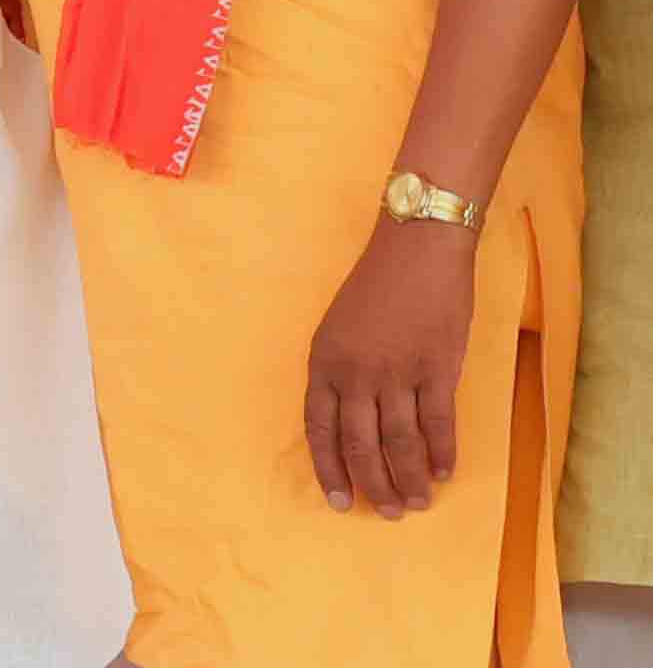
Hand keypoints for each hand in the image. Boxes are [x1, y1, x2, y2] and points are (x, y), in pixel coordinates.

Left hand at [304, 217, 477, 518]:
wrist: (416, 250)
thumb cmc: (376, 287)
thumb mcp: (339, 327)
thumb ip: (341, 372)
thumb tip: (353, 423)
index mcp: (324, 361)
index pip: (319, 428)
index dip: (329, 468)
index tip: (339, 500)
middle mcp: (356, 372)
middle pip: (360, 445)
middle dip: (372, 484)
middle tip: (386, 512)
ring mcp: (397, 372)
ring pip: (400, 443)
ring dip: (409, 479)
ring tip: (417, 503)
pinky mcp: (437, 369)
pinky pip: (438, 424)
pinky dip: (442, 454)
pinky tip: (444, 473)